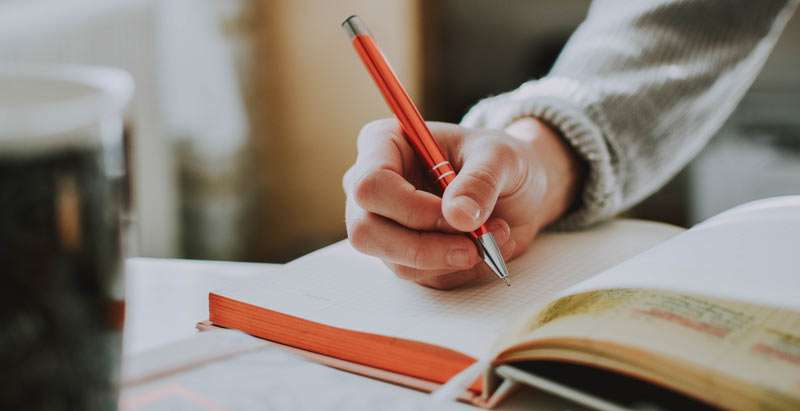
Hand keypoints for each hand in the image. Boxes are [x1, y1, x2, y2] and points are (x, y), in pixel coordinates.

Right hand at [343, 117, 582, 288]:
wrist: (516, 188)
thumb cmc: (499, 160)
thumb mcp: (501, 157)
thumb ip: (480, 181)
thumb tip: (459, 216)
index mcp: (384, 145)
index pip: (370, 185)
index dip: (410, 208)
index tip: (457, 216)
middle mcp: (373, 188)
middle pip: (366, 231)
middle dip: (424, 247)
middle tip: (473, 246)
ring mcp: (384, 225)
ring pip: (396, 261)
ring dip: (451, 258)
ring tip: (495, 234)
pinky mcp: (404, 255)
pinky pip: (422, 277)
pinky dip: (460, 269)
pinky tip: (486, 246)